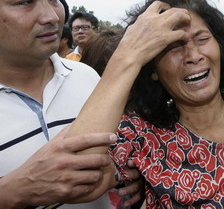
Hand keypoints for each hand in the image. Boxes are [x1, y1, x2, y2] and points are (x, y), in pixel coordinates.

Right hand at [0, 127, 116, 207]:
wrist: (22, 185)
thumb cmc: (37, 164)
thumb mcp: (49, 145)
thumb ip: (65, 134)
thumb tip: (77, 121)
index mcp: (60, 148)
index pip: (86, 140)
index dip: (102, 137)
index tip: (112, 136)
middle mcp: (64, 162)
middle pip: (96, 159)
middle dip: (104, 160)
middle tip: (104, 159)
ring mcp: (65, 178)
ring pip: (95, 175)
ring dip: (98, 174)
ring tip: (95, 171)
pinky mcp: (66, 192)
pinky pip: (88, 188)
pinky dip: (90, 185)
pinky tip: (87, 182)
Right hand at [117, 0, 190, 67]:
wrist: (129, 54)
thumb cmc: (128, 44)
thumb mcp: (132, 28)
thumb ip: (139, 23)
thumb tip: (140, 23)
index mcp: (146, 16)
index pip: (158, 4)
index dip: (166, 5)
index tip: (169, 9)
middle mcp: (155, 19)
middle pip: (173, 9)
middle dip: (181, 11)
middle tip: (185, 16)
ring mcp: (161, 28)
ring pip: (179, 16)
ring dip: (186, 18)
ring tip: (188, 22)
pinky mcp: (166, 38)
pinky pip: (181, 33)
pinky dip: (185, 35)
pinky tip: (185, 38)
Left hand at [117, 160, 143, 206]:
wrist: (135, 178)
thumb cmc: (128, 169)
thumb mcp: (125, 163)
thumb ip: (121, 159)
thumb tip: (110, 149)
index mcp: (137, 165)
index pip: (137, 162)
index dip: (134, 163)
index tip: (129, 162)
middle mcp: (141, 174)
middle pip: (137, 174)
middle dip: (130, 175)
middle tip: (122, 176)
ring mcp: (142, 183)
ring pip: (137, 186)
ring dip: (128, 189)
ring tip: (119, 193)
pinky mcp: (142, 191)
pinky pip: (138, 196)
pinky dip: (132, 200)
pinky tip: (126, 203)